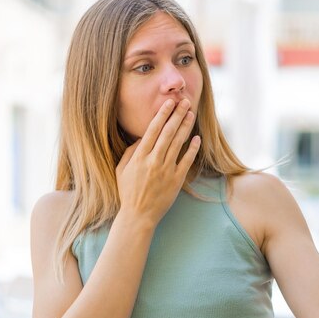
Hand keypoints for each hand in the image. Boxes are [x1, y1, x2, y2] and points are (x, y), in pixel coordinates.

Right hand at [116, 99, 200, 226]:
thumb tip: (142, 137)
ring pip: (178, 143)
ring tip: (191, 114)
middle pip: (168, 133)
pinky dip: (192, 149)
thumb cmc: (128, 192)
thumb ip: (131, 151)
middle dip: (177, 115)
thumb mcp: (121, 169)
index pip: (152, 130)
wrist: (138, 216)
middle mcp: (153, 161)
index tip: (169, 102)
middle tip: (185, 102)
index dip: (162, 114)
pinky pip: (186, 161)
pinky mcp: (176, 181)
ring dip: (185, 127)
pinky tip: (196, 138)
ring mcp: (165, 171)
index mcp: (139, 157)